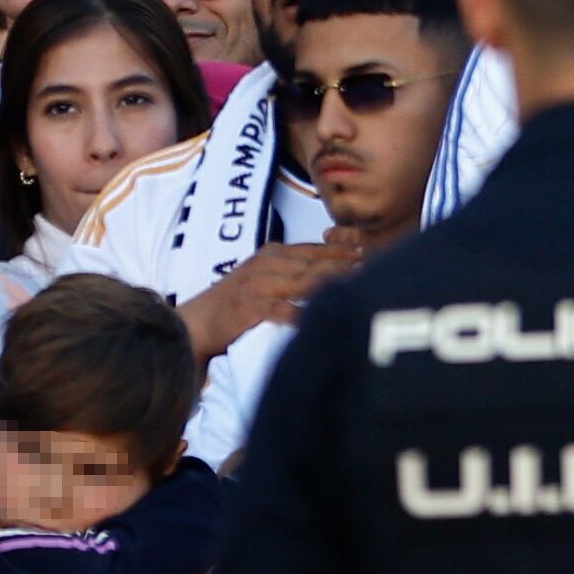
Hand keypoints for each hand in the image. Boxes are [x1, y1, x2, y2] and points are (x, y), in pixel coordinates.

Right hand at [179, 239, 361, 362]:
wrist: (194, 323)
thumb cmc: (234, 305)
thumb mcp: (264, 280)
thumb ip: (293, 274)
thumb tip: (333, 277)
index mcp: (274, 253)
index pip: (317, 250)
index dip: (346, 253)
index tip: (374, 254)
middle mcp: (268, 263)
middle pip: (317, 264)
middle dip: (349, 267)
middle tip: (379, 270)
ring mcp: (259, 283)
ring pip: (306, 282)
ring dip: (336, 285)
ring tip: (362, 289)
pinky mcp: (251, 305)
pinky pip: (284, 310)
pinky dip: (305, 314)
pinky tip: (326, 317)